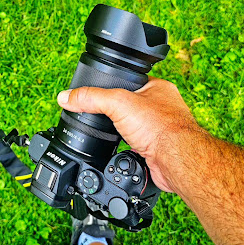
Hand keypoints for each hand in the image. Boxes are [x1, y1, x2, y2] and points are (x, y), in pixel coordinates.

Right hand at [57, 77, 200, 191]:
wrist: (177, 162)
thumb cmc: (161, 128)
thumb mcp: (117, 103)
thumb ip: (91, 98)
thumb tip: (66, 97)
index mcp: (157, 88)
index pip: (129, 82)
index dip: (112, 86)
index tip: (97, 91)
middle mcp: (161, 107)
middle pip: (129, 105)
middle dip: (115, 112)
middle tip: (103, 115)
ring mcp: (160, 129)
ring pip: (132, 127)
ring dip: (121, 131)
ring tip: (111, 132)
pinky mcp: (156, 149)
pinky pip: (134, 145)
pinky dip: (124, 148)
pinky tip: (119, 148)